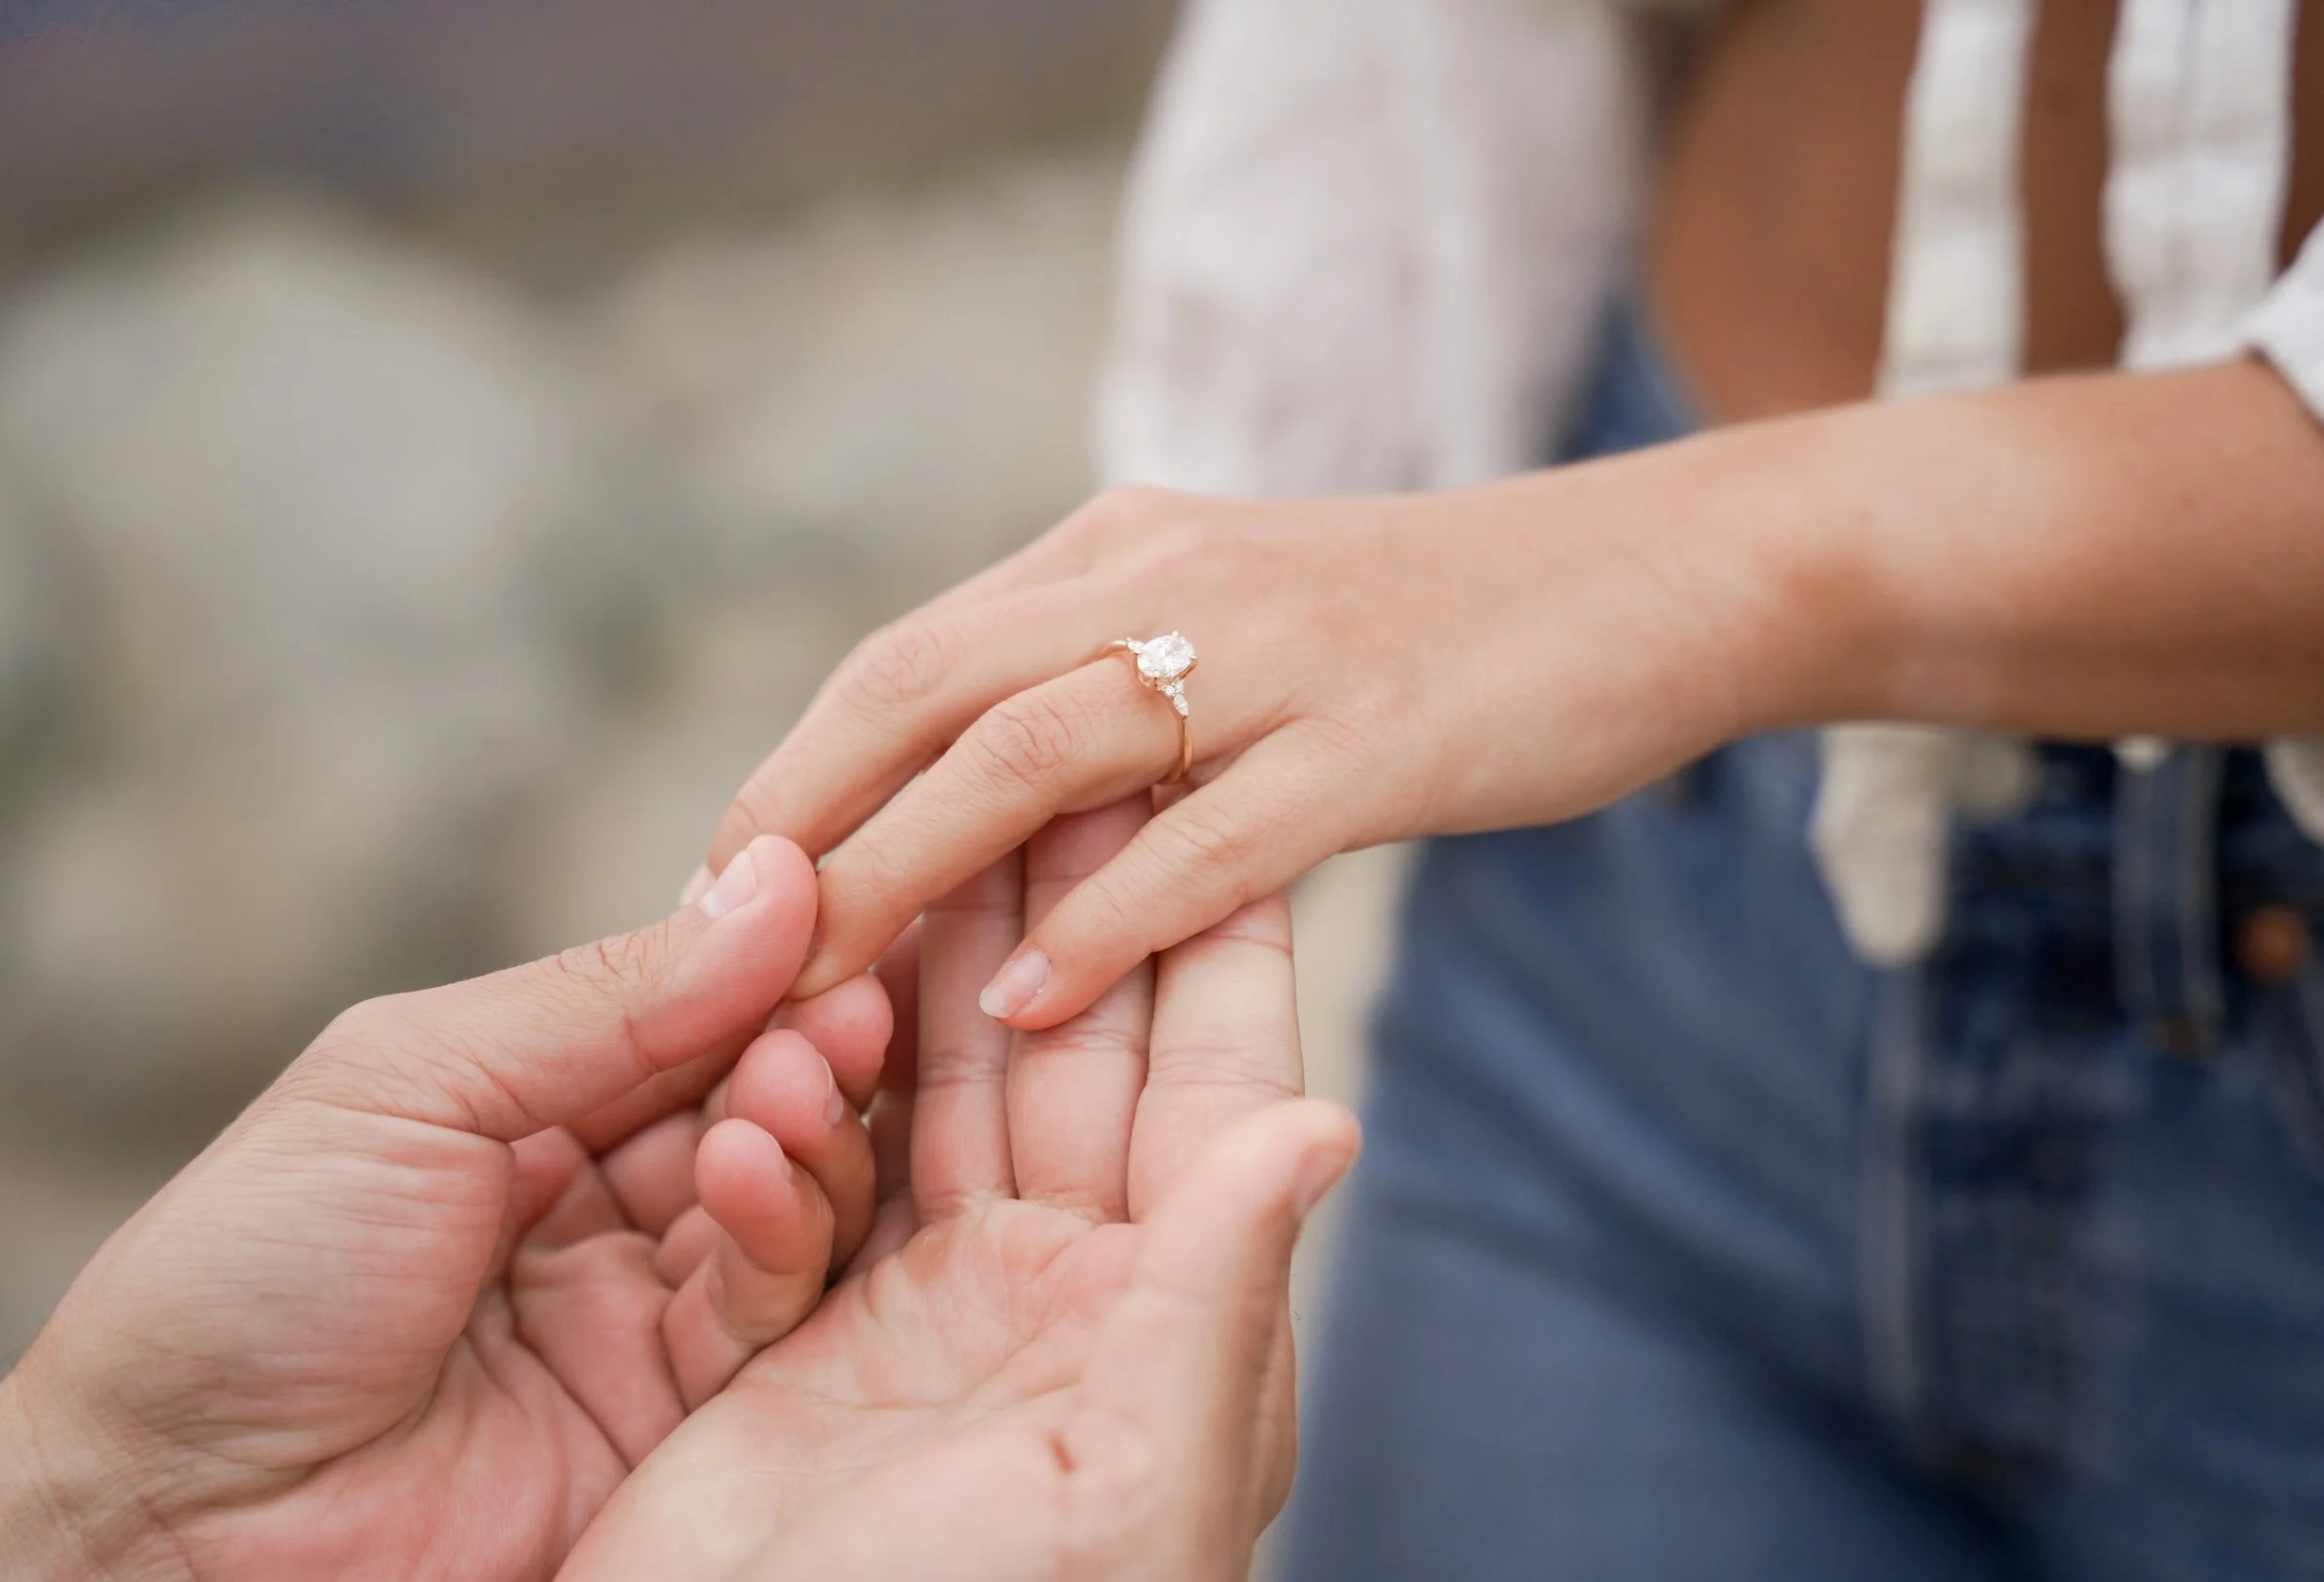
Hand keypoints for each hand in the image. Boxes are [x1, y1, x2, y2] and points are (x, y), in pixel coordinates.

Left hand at [0, 836, 887, 1581]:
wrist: (170, 1519)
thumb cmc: (241, 1277)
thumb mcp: (408, 1085)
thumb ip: (601, 999)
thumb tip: (772, 881)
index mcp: (524, 1109)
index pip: (685, 1014)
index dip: (764, 964)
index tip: (840, 907)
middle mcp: (597, 1206)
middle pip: (754, 1102)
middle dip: (808, 1041)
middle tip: (850, 999)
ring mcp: (636, 1313)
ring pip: (786, 1201)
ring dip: (807, 1130)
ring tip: (797, 1076)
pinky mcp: (673, 1423)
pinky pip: (764, 1314)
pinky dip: (779, 1233)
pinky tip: (754, 1169)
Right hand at [566, 799, 1359, 1581]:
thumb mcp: (1128, 1487)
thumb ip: (1213, 1300)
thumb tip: (1325, 1120)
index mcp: (1172, 1310)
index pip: (1208, 1071)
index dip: (1206, 914)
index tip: (1207, 760)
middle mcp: (1069, 1289)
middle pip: (1076, 1040)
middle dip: (1066, 881)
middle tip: (1054, 726)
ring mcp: (937, 1302)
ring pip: (946, 1072)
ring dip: (940, 940)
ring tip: (936, 790)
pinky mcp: (809, 1327)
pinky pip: (824, 1151)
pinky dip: (814, 1057)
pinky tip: (814, 956)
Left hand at [706, 464, 1819, 1025]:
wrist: (1654, 576)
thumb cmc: (1437, 629)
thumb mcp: (1239, 621)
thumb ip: (1112, 683)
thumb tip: (978, 801)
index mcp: (1120, 553)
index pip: (905, 660)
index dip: (793, 777)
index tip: (719, 900)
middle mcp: (1167, 579)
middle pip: (923, 692)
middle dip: (798, 825)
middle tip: (703, 957)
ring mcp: (1273, 655)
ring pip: (1031, 756)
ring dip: (901, 874)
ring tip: (809, 993)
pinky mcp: (1376, 740)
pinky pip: (1206, 839)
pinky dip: (1101, 923)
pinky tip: (1021, 1006)